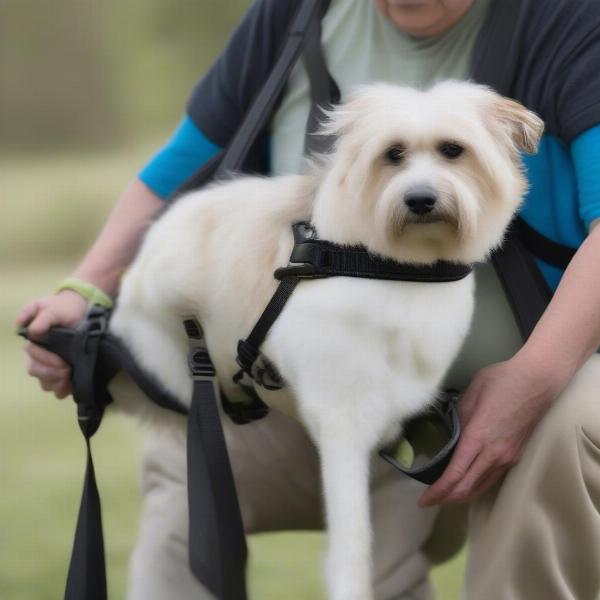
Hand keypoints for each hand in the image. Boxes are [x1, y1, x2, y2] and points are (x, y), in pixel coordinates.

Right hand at [16, 290, 87, 398]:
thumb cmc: (65, 308)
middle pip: (35, 370)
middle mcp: (37, 354)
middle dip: (51, 373)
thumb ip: (44, 318)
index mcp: (33, 339)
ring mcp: (49, 363)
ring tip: (68, 379)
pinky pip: (55, 387)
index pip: (32, 354)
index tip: (62, 362)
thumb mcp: (53, 308)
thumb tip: (34, 331)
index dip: (46, 360)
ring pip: (44, 382)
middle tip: (67, 370)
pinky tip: (70, 386)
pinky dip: (61, 390)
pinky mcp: (61, 371)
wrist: (83, 310)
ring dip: (55, 383)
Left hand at [419, 356, 568, 506]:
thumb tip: (449, 432)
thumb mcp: (471, 393)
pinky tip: (467, 484)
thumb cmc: (502, 381)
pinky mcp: (515, 455)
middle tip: (429, 501)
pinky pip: (492, 479)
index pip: (455, 474)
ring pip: (481, 487)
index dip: (438, 491)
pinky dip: (476, 487)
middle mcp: (494, 453)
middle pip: (467, 488)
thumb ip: (458, 416)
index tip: (423, 501)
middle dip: (446, 498)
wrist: (538, 381)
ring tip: (444, 496)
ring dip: (461, 496)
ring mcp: (507, 457)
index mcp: (478, 437)